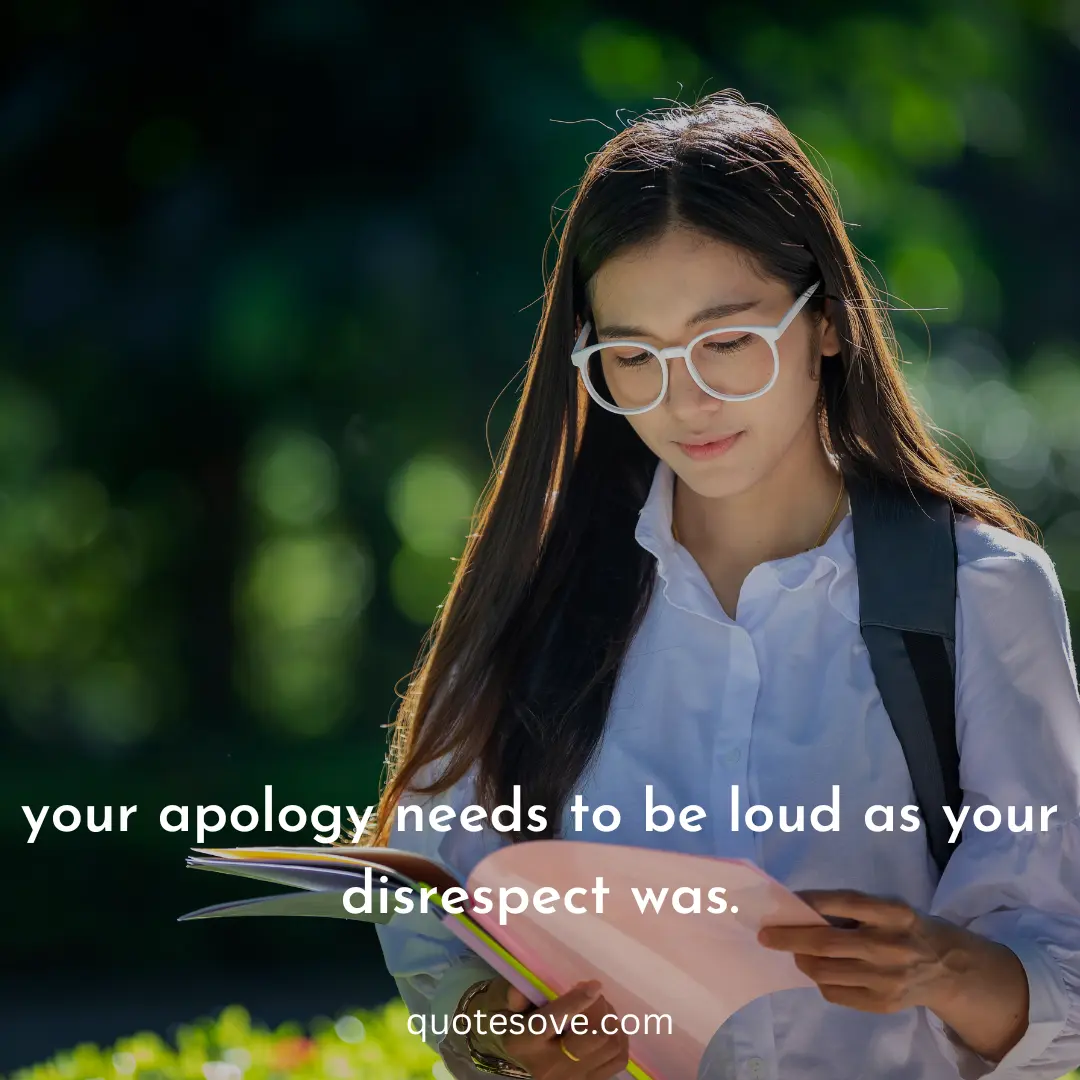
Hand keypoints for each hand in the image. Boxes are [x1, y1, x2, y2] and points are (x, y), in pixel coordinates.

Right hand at [459, 976, 629, 1078]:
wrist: (512, 1050)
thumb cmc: (508, 1018)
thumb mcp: (499, 1000)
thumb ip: (508, 993)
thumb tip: (519, 994)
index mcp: (523, 1043)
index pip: (550, 1023)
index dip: (575, 1003)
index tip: (594, 985)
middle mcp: (547, 1067)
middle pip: (592, 1038)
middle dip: (600, 1008)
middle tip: (593, 994)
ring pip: (610, 1047)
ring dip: (611, 1020)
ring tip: (600, 1008)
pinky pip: (617, 1059)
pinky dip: (619, 1038)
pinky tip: (607, 1025)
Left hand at [756, 888, 964, 1012]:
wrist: (947, 968)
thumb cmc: (904, 928)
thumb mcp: (887, 908)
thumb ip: (851, 909)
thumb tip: (798, 910)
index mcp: (892, 913)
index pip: (842, 903)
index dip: (808, 902)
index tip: (782, 904)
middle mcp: (891, 945)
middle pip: (826, 942)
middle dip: (788, 938)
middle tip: (766, 935)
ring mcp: (887, 978)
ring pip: (825, 972)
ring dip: (801, 960)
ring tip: (796, 953)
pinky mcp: (882, 1004)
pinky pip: (835, 993)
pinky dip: (820, 981)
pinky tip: (821, 972)